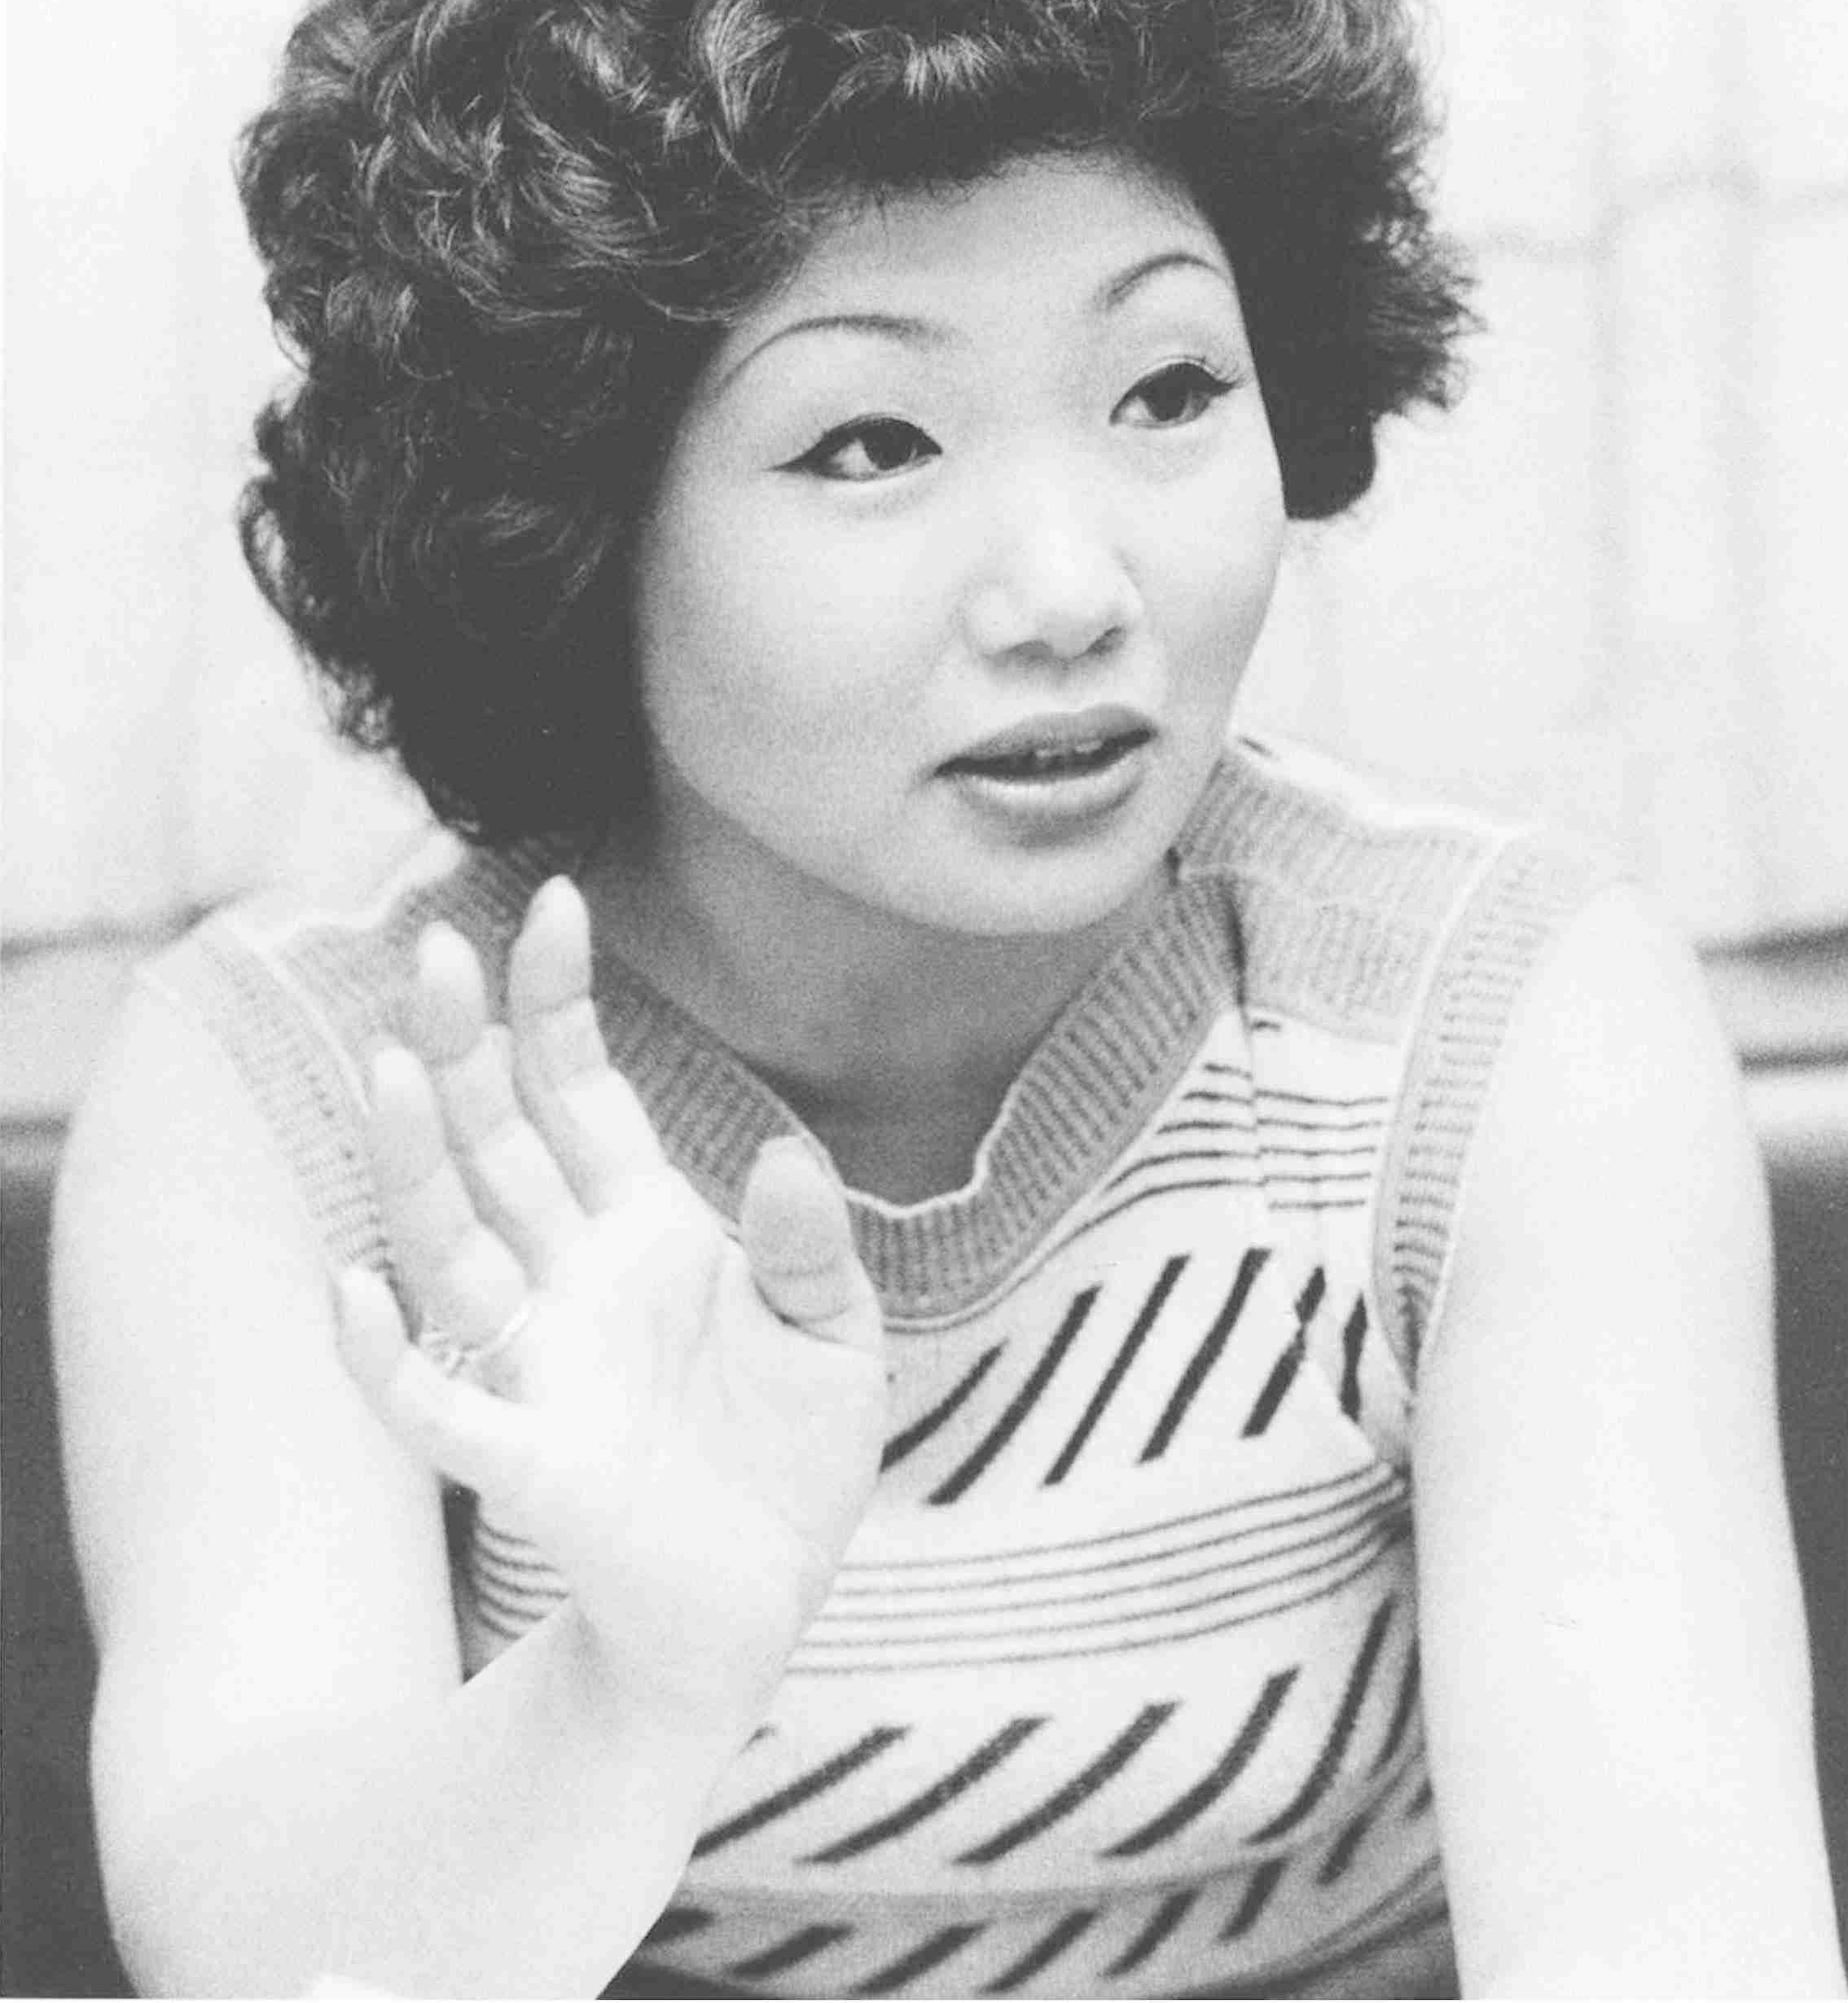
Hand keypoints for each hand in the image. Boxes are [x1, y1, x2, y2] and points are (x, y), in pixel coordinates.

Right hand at [335, 877, 886, 1722]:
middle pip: (497, 1139)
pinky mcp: (527, 1461)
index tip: (554, 899)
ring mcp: (538, 1361)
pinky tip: (356, 1287)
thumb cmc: (787, 1462)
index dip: (557, 1000)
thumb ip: (808, 1246)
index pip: (581, 1090)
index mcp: (644, 1227)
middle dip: (465, 1046)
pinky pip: (435, 1403)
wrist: (759, 1604)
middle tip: (433, 950)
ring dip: (416, 1159)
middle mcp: (572, 1276)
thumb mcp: (835, 1337)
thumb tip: (779, 1157)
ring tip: (395, 1063)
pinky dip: (384, 1356)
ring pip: (451, 1240)